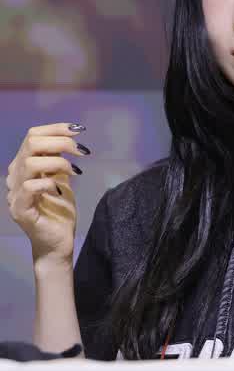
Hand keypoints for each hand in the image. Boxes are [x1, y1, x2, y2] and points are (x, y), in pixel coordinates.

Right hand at [5, 123, 88, 265]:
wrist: (58, 242)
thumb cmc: (58, 210)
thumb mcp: (62, 178)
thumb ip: (59, 160)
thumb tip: (67, 138)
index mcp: (24, 165)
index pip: (33, 135)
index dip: (56, 128)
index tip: (79, 130)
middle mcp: (15, 176)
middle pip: (31, 143)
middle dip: (61, 142)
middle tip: (82, 151)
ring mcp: (15, 192)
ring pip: (31, 162)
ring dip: (59, 163)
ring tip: (76, 171)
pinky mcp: (20, 209)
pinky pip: (31, 186)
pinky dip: (50, 183)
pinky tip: (62, 190)